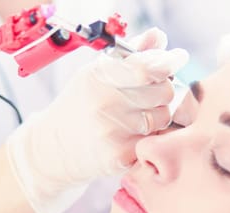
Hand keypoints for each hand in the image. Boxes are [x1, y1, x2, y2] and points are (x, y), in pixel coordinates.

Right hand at [6, 28, 188, 212]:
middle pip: (164, 92)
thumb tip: (159, 37)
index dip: (168, 63)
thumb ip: (132, 54)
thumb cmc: (80, 105)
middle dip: (163, 90)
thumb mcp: (97, 73)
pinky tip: (133, 135)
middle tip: (149, 95)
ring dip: (158, 116)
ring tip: (138, 117)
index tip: (176, 59)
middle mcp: (105, 104)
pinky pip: (154, 141)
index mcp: (99, 77)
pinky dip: (150, 136)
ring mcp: (113, 132)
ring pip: (164, 118)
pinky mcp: (119, 157)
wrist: (53, 147)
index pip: (148, 68)